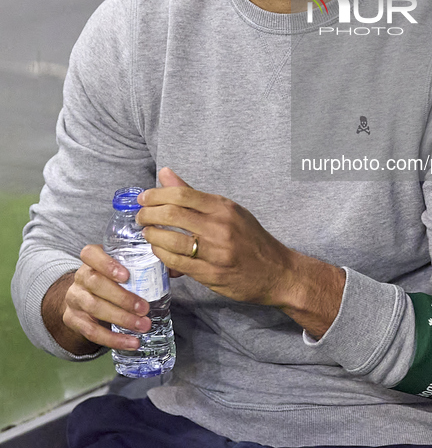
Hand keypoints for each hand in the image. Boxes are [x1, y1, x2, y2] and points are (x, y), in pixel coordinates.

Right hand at [49, 245, 151, 353]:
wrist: (84, 298)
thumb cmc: (111, 280)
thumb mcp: (122, 268)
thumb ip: (145, 264)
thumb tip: (175, 269)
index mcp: (92, 260)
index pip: (90, 254)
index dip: (106, 264)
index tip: (126, 276)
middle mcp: (80, 277)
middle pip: (95, 283)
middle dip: (122, 297)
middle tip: (144, 308)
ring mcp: (74, 298)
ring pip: (94, 308)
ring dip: (121, 318)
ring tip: (143, 326)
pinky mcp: (73, 320)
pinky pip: (91, 331)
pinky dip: (113, 339)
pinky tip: (131, 343)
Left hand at [137, 168, 295, 306]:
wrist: (276, 271)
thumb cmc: (251, 239)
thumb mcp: (228, 210)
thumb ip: (193, 194)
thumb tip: (165, 173)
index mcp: (223, 207)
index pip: (181, 194)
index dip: (155, 195)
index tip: (143, 198)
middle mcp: (219, 226)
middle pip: (171, 214)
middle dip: (147, 214)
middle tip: (140, 217)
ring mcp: (215, 251)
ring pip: (170, 240)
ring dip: (152, 236)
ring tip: (148, 233)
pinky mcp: (211, 273)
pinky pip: (176, 263)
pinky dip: (162, 255)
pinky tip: (159, 251)